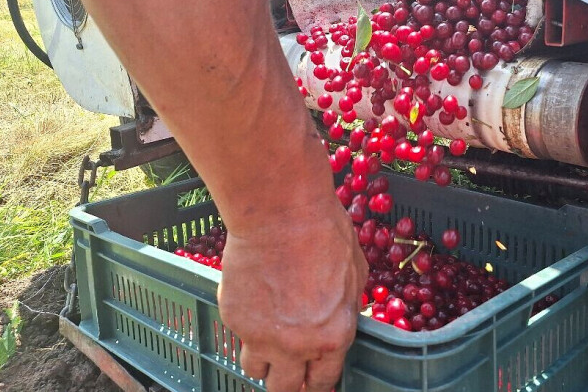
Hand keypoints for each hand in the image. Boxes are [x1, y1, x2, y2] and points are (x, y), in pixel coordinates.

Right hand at [217, 198, 367, 391]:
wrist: (279, 212)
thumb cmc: (325, 234)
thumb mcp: (354, 274)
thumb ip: (346, 307)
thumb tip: (344, 316)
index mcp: (332, 337)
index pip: (322, 382)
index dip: (317, 382)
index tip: (312, 379)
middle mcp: (295, 346)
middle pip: (283, 390)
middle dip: (287, 382)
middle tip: (286, 368)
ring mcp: (260, 336)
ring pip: (254, 370)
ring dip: (262, 359)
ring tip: (267, 334)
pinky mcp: (233, 319)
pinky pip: (239, 334)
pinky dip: (246, 323)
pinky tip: (254, 296)